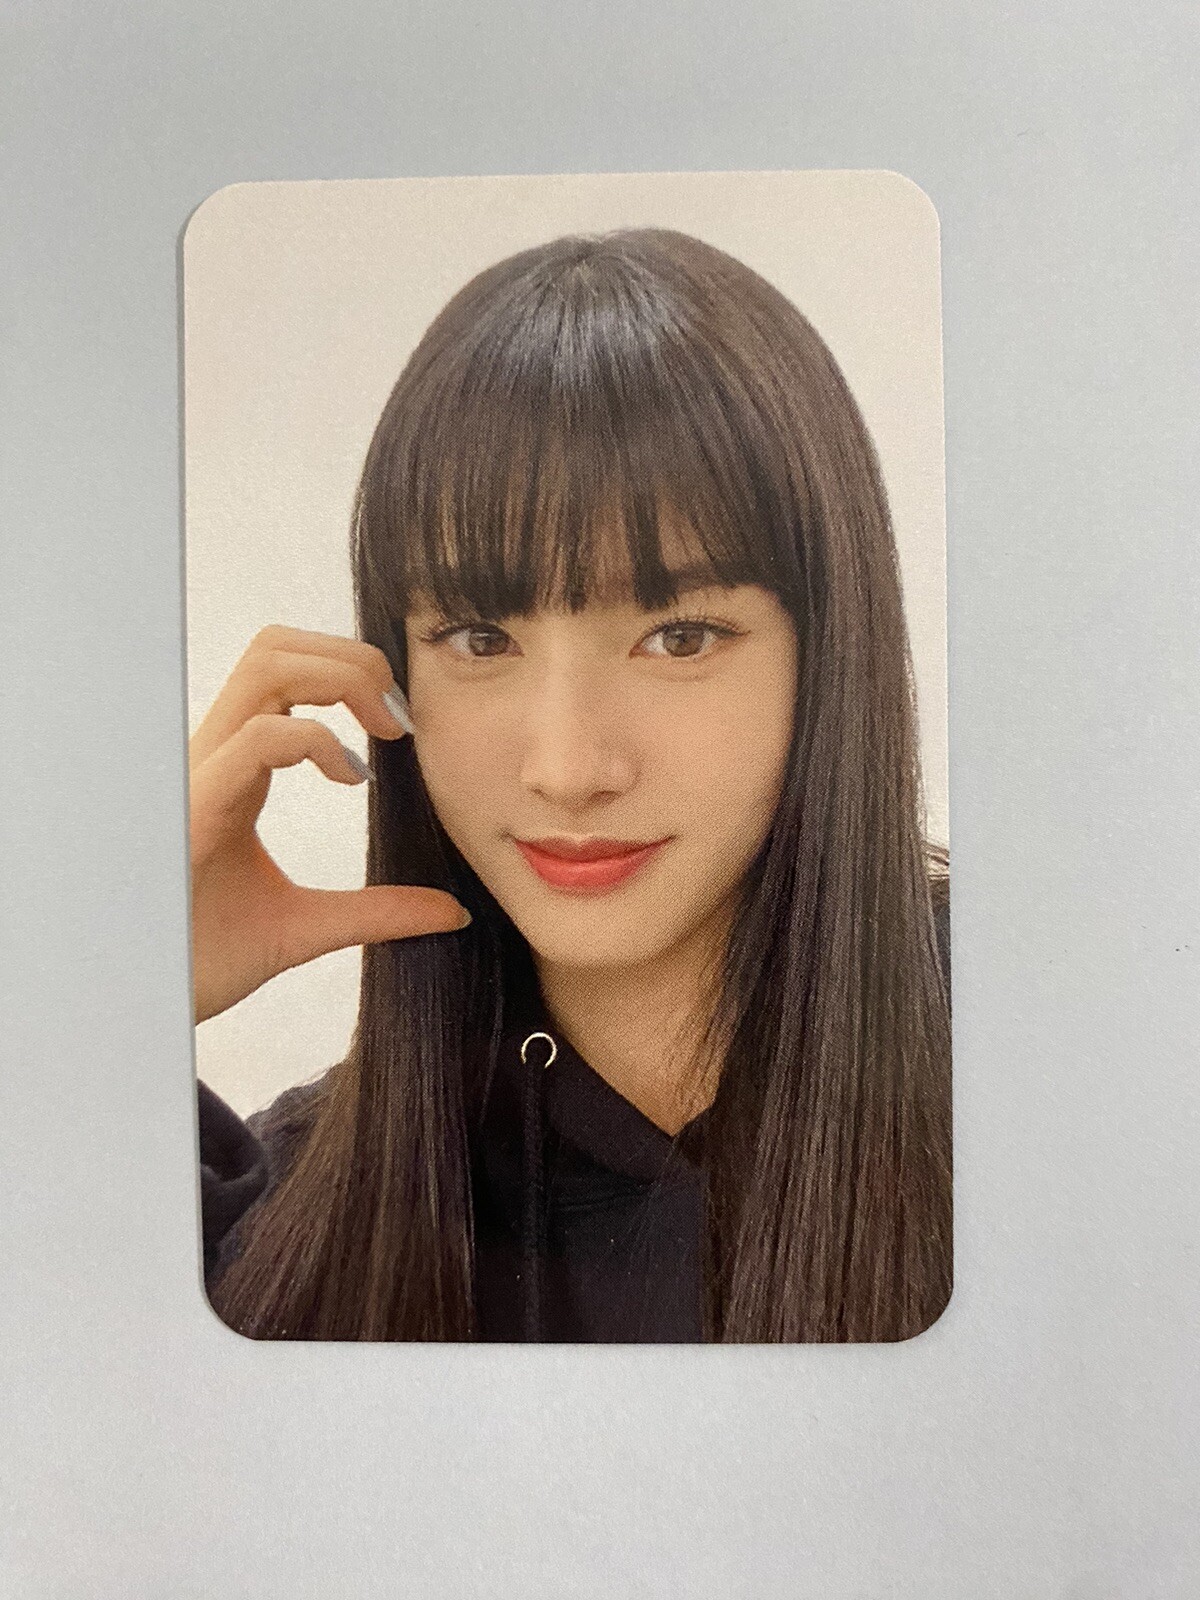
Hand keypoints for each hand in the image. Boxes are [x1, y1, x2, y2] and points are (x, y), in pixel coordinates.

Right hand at [188, 624, 467, 1023]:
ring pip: (266, 666)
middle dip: (352, 658)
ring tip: (381, 734)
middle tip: (397, 720)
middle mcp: (215, 757)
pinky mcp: (197, 808)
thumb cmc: (200, 958)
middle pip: (274, 647)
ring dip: (340, 678)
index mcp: (236, 771)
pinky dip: (319, 742)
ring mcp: (202, 774)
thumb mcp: (305, 929)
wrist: (145, 1004)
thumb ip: (377, 912)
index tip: (400, 732)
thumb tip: (451, 912)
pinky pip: (260, 737)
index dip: (351, 675)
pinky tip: (350, 780)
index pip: (283, 672)